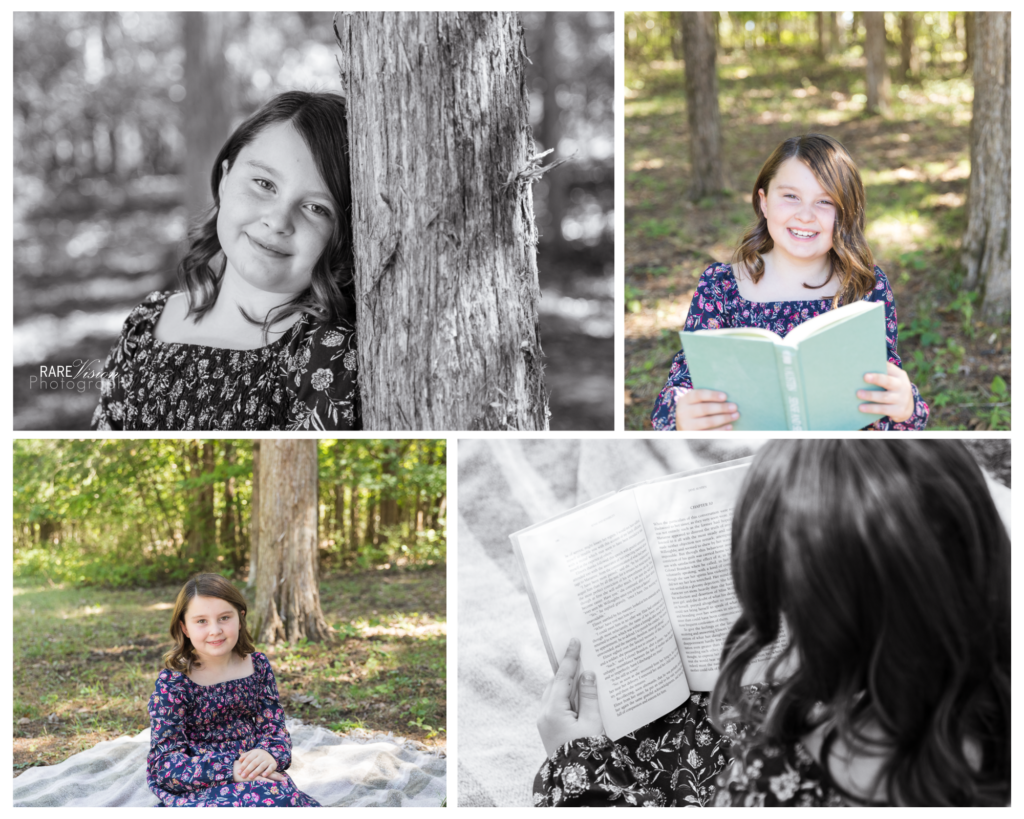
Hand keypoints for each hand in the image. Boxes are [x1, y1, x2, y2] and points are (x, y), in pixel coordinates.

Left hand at [233, 749, 283, 782]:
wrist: (270, 755)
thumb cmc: (257, 756)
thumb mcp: (252, 754)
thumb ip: (245, 756)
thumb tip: (240, 759)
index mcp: (256, 752)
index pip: (248, 759)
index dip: (243, 765)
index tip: (238, 772)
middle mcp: (262, 755)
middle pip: (254, 763)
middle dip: (248, 770)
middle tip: (242, 776)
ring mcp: (268, 760)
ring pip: (261, 766)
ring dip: (256, 772)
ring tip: (250, 777)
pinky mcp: (273, 764)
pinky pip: (270, 768)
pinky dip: (267, 772)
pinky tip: (263, 776)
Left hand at [537, 638, 605, 757]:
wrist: (576, 779)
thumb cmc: (586, 750)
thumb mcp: (592, 722)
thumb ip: (588, 696)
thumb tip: (587, 674)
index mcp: (554, 710)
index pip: (562, 677)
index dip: (570, 659)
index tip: (574, 641)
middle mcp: (544, 713)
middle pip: (555, 683)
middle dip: (567, 669)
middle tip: (580, 654)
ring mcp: (543, 721)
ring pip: (553, 693)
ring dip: (566, 682)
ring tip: (581, 672)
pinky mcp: (547, 727)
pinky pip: (554, 703)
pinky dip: (564, 695)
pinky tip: (577, 693)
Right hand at [674, 388, 738, 429]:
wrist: (683, 425)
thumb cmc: (695, 409)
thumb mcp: (696, 402)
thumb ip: (707, 399)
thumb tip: (727, 398)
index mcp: (685, 400)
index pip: (699, 395)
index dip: (712, 395)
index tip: (725, 396)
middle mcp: (683, 412)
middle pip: (704, 409)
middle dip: (722, 408)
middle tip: (734, 407)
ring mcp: (687, 425)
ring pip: (708, 421)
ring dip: (724, 418)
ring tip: (735, 415)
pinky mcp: (692, 435)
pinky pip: (709, 433)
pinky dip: (721, 430)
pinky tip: (730, 426)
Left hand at [858, 362, 913, 422]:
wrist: (907, 407)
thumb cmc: (892, 389)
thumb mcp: (892, 379)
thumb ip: (881, 374)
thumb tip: (860, 368)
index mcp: (899, 375)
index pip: (890, 368)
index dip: (881, 366)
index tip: (869, 364)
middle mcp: (902, 386)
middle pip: (888, 381)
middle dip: (877, 378)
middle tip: (865, 377)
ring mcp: (901, 399)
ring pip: (884, 397)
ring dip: (871, 395)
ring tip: (858, 394)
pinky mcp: (898, 410)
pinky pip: (883, 409)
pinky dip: (871, 408)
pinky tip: (861, 407)